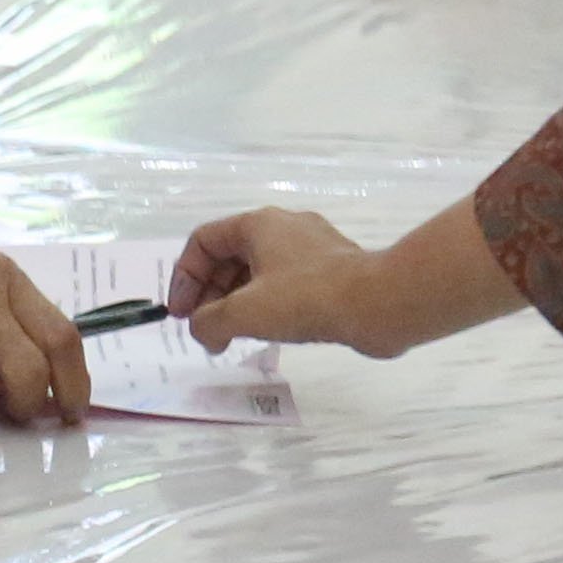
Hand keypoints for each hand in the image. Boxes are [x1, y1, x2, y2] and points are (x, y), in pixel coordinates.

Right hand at [169, 205, 518, 357]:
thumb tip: (203, 331)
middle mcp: (284, 228)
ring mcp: (312, 248)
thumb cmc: (306, 298)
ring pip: (259, 272)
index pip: (203, 241)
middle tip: (206, 331)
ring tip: (233, 337)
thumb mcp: (244, 313)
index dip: (184, 278)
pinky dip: (268, 305)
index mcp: (258, 225)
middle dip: (210, 295)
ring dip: (237, 303)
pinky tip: (269, 332)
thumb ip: (209, 323)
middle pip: (230, 256)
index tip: (183, 315)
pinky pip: (286, 284)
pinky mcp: (333, 270)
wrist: (379, 303)